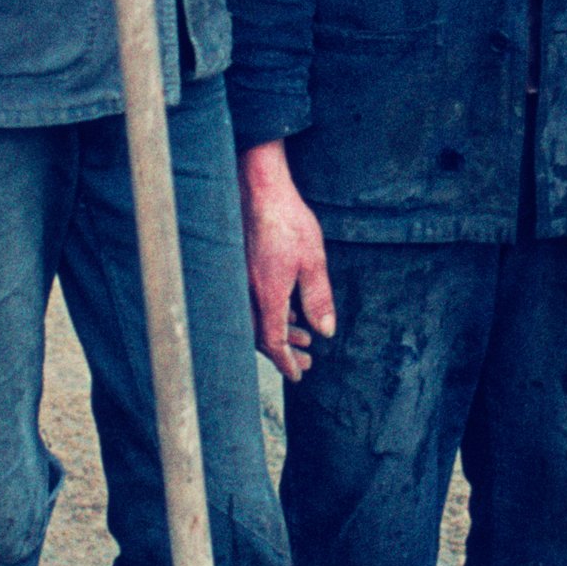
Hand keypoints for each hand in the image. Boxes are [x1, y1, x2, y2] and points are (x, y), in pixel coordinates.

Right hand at [237, 141, 334, 381]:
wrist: (259, 189)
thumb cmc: (287, 221)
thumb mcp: (313, 262)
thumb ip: (319, 299)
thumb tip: (326, 332)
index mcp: (268, 296)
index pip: (273, 342)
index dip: (286, 362)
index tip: (298, 375)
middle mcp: (249, 292)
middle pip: (261, 336)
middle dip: (285, 352)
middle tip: (308, 361)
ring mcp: (241, 281)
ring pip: (256, 320)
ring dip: (280, 332)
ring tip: (304, 337)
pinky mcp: (240, 268)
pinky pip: (252, 303)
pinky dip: (271, 314)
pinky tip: (288, 308)